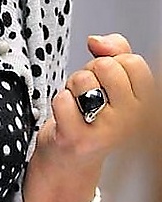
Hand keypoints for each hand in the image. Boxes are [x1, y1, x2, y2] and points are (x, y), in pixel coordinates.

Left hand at [38, 33, 153, 168]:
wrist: (70, 161)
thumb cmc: (90, 113)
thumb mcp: (110, 79)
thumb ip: (113, 51)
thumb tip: (97, 41)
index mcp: (144, 104)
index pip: (131, 61)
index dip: (110, 63)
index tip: (106, 83)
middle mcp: (132, 120)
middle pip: (106, 66)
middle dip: (89, 72)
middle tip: (87, 95)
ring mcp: (107, 131)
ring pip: (83, 80)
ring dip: (72, 87)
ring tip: (77, 105)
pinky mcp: (79, 139)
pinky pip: (62, 99)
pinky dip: (58, 102)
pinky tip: (66, 118)